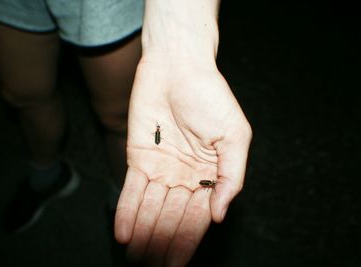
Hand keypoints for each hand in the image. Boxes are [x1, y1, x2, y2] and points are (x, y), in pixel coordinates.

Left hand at [114, 60, 251, 266]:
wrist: (179, 67)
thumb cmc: (211, 97)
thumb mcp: (235, 137)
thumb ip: (231, 178)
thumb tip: (219, 215)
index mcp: (209, 174)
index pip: (197, 216)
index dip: (187, 242)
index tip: (176, 266)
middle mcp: (184, 176)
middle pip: (171, 217)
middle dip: (162, 244)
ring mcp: (161, 168)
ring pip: (150, 209)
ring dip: (143, 235)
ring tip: (136, 259)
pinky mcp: (138, 156)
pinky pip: (132, 189)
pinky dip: (127, 211)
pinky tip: (124, 234)